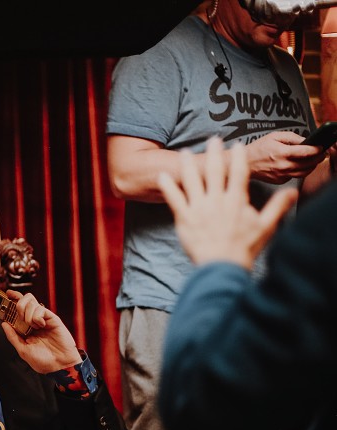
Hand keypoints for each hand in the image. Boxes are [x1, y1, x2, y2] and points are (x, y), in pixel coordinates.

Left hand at [0, 290, 80, 373]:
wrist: (60, 365)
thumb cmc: (43, 361)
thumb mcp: (23, 350)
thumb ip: (13, 336)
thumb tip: (4, 324)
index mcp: (25, 328)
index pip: (17, 310)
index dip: (12, 300)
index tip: (7, 295)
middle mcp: (33, 321)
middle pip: (24, 300)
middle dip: (18, 303)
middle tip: (19, 316)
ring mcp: (43, 319)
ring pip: (31, 302)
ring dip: (27, 314)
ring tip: (32, 326)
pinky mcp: (52, 318)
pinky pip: (41, 308)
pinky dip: (37, 317)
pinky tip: (40, 325)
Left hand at [158, 137, 298, 268]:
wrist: (222, 265)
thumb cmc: (244, 248)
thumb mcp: (265, 227)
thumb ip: (277, 207)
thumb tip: (292, 193)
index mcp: (236, 201)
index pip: (239, 173)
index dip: (238, 158)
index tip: (236, 146)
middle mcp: (217, 200)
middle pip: (215, 171)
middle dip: (214, 153)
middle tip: (212, 139)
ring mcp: (199, 208)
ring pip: (192, 181)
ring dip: (187, 165)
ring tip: (183, 152)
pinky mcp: (184, 218)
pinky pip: (174, 199)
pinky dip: (167, 187)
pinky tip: (161, 176)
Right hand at [245, 131, 325, 183]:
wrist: (245, 163)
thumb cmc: (257, 149)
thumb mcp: (274, 136)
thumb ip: (291, 137)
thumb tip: (305, 140)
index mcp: (282, 153)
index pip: (306, 152)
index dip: (317, 149)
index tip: (322, 147)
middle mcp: (283, 166)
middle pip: (308, 164)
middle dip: (318, 158)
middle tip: (321, 153)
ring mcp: (281, 175)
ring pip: (304, 172)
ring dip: (312, 166)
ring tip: (314, 160)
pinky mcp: (280, 181)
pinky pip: (295, 176)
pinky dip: (300, 171)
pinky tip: (298, 165)